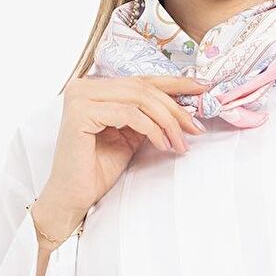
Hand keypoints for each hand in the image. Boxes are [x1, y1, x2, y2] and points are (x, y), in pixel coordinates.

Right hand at [33, 73, 211, 229]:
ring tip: (181, 143)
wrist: (73, 196)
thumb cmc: (98, 169)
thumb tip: (184, 105)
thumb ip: (148, 116)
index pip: (141, 80)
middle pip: (143, 88)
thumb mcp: (131, 136)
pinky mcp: (80, 112)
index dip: (174, 83)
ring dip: (167, 121)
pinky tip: (163, 146)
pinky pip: (129, 114)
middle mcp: (83, 86)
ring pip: (139, 99)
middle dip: (175, 109)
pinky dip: (152, 130)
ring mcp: (80, 97)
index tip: (202, 89)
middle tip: (196, 129)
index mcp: (94, 87)